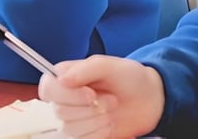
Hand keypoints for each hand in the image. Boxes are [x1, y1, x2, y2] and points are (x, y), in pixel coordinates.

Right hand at [38, 55, 164, 138]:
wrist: (148, 99)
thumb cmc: (128, 76)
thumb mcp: (109, 65)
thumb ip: (85, 69)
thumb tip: (62, 79)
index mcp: (64, 76)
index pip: (48, 89)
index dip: (67, 95)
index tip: (91, 95)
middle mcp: (64, 98)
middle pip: (59, 112)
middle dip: (90, 109)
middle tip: (111, 100)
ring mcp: (72, 118)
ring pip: (69, 130)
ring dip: (95, 122)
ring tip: (111, 111)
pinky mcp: (82, 134)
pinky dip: (97, 135)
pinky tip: (109, 125)